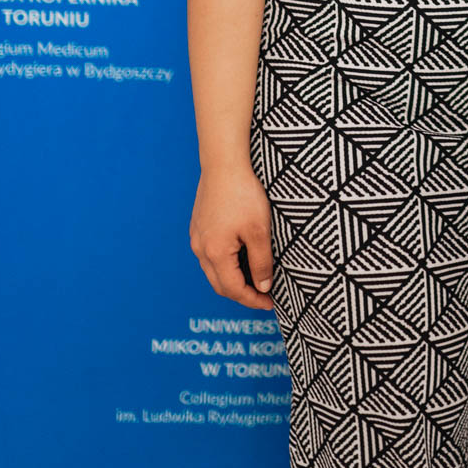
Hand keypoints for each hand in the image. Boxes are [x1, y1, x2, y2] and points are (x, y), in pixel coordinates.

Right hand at [190, 164, 274, 310]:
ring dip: (233, 280)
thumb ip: (261, 262)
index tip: (270, 304)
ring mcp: (197, 238)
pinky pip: (210, 255)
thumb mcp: (259, 230)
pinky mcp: (198, 227)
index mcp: (215, 253)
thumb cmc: (243, 194)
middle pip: (220, 285)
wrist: (224, 164)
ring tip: (255, 279)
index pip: (233, 289)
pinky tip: (241, 258)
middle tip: (264, 296)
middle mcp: (201, 249)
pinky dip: (225, 265)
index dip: (253, 300)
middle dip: (242, 294)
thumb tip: (263, 287)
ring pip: (213, 271)